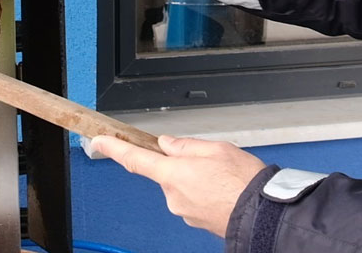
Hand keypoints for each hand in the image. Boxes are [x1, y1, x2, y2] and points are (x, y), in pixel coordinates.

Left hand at [90, 134, 266, 237]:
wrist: (262, 213)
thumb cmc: (243, 181)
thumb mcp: (216, 148)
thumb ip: (186, 145)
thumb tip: (167, 145)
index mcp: (174, 173)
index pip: (135, 159)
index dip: (114, 149)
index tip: (99, 142)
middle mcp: (173, 195)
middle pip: (166, 172)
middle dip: (182, 164)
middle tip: (209, 160)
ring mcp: (183, 210)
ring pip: (181, 186)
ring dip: (195, 179)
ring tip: (222, 177)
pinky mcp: (194, 220)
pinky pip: (192, 199)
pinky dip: (203, 191)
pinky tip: (222, 189)